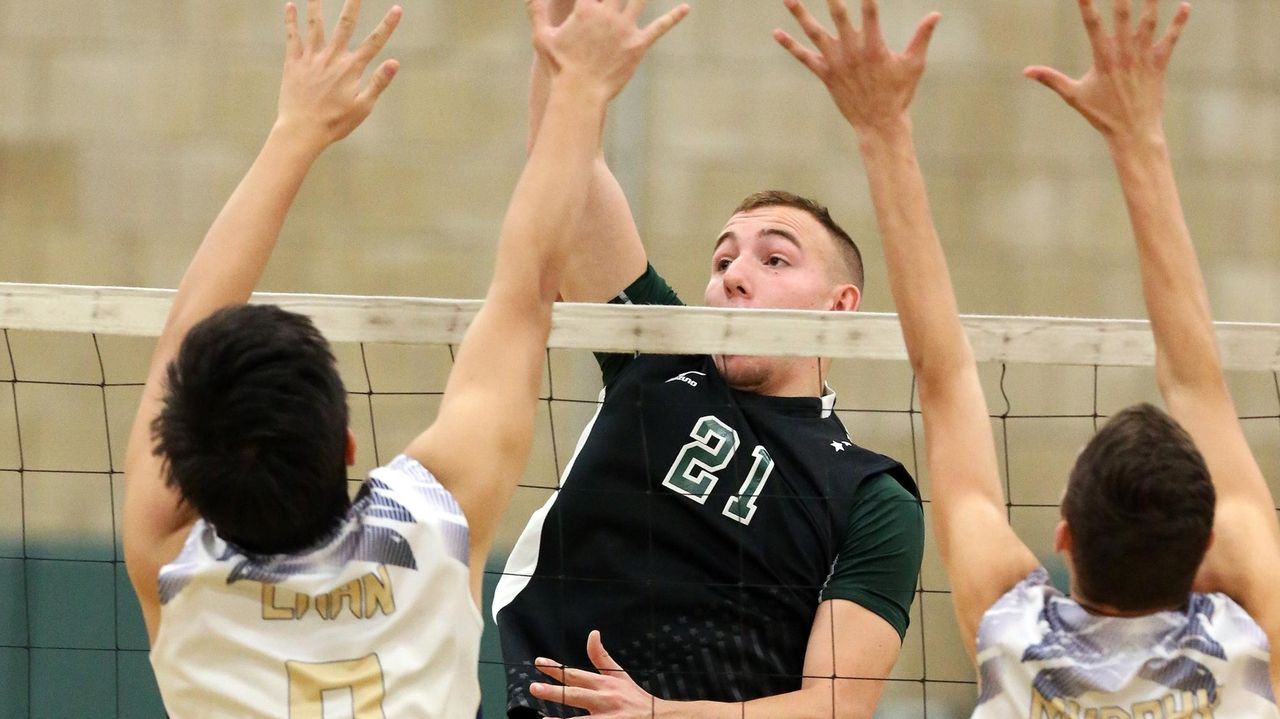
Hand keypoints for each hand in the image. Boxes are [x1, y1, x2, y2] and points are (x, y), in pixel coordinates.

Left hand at [277, 0, 401, 149]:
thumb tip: (395, 62)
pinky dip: (291, 20)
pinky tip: (290, 5)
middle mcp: (332, 58)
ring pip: (315, 24)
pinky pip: (292, 36)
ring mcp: (311, 58)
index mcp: (351, 69)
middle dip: (353, 4)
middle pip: (345, 24)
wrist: (301, 130)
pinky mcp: (293, 62)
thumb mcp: (363, 107)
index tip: (397, 9)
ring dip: (317, 4)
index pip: (374, 42)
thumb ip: (378, 82)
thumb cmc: (335, 123)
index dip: (388, 25)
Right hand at [527, 0, 688, 102]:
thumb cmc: (559, 67)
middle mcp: (608, 15)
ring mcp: (625, 29)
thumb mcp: (542, 37)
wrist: (580, 94)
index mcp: (585, 9)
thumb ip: (537, 10)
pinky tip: (686, 8)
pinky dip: (673, 17)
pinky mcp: (638, 46)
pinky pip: (659, 28)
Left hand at [529, 630, 665, 717]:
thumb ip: (602, 657)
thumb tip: (592, 633)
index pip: (576, 674)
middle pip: (576, 695)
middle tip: (534, 687)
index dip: (556, 668)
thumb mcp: (620, 675)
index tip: (539, 663)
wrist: (659, 718)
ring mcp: (607, 718)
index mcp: (605, 684)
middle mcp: (605, 700)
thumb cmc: (635, 698)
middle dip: (555, 691)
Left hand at [774, 0, 939, 134]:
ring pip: (814, 32)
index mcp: (874, 45)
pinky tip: (777, 32)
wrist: (878, 124)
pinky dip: (790, 45)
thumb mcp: (914, 64)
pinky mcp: (825, 74)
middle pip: (838, 15)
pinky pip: (804, 57)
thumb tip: (936, 14)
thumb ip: (922, 37)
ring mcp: (836, 62)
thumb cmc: (899, 94)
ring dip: (800, 14)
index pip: (869, 9)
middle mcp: (852, 51)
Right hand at [1024, 0, 1189, 144]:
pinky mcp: (1159, 63)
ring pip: (1149, 21)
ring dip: (1152, 0)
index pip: (1092, 24)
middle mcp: (1124, 53)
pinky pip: (1171, 38)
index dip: (1087, 4)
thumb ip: (1051, 79)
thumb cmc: (1102, 115)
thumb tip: (1025, 71)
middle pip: (1123, 14)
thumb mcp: (1073, 96)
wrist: (1133, 132)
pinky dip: (1179, 22)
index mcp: (1103, 58)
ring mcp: (1143, 57)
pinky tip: (1186, 5)